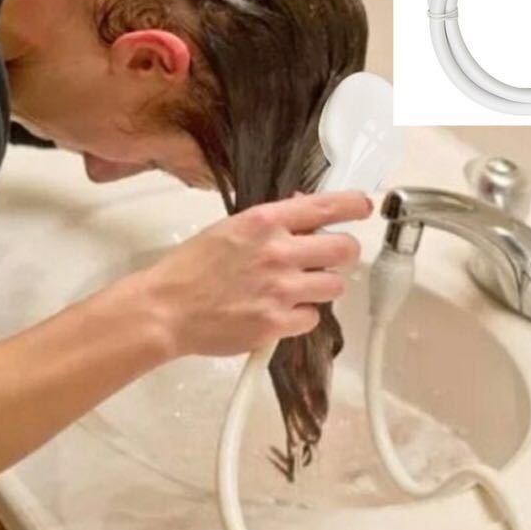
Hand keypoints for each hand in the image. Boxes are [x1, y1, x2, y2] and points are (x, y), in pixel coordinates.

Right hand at [136, 191, 371, 356]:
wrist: (166, 309)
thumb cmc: (192, 268)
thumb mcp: (231, 229)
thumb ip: (271, 223)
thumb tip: (305, 215)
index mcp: (265, 222)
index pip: (326, 206)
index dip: (354, 205)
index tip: (364, 207)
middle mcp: (278, 252)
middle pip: (345, 249)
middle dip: (344, 253)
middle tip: (332, 259)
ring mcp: (280, 290)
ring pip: (334, 287)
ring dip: (322, 288)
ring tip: (296, 290)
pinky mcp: (277, 324)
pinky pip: (312, 319)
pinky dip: (301, 317)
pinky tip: (279, 312)